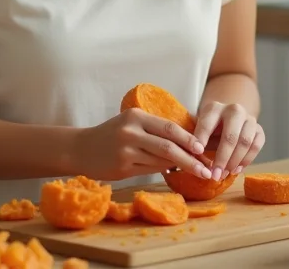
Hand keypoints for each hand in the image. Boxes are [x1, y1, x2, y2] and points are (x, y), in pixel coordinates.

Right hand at [73, 108, 212, 181]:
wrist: (81, 148)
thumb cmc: (110, 135)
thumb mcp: (130, 124)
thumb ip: (153, 131)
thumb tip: (185, 143)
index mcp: (136, 116)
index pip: (169, 128)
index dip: (189, 139)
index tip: (204, 149)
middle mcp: (131, 131)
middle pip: (169, 146)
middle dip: (192, 159)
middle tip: (208, 169)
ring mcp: (126, 150)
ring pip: (161, 160)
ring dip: (182, 168)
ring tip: (198, 172)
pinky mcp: (122, 166)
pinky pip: (150, 170)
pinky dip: (165, 171)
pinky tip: (175, 172)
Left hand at [194, 101, 263, 180]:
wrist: (229, 118)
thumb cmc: (210, 127)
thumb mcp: (200, 129)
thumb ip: (196, 141)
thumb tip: (193, 158)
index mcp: (214, 108)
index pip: (207, 125)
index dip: (201, 141)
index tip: (197, 155)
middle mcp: (234, 110)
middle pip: (230, 136)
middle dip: (222, 158)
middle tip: (215, 175)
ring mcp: (249, 119)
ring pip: (245, 142)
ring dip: (234, 162)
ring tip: (224, 174)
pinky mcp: (259, 129)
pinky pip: (256, 146)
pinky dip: (247, 160)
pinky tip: (236, 170)